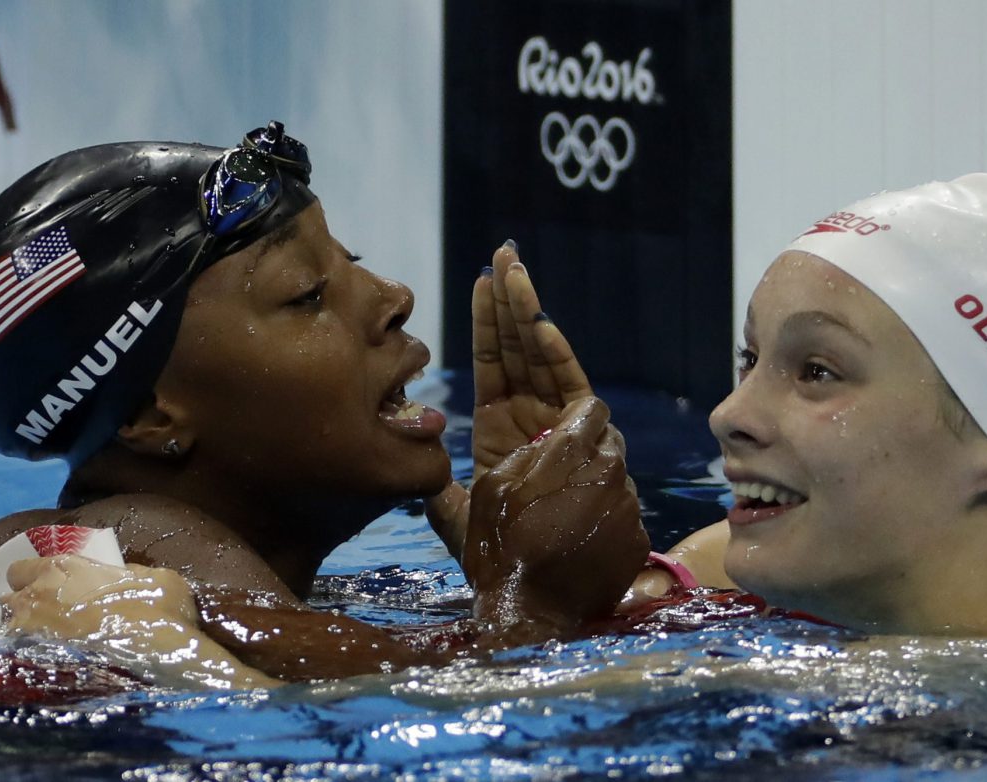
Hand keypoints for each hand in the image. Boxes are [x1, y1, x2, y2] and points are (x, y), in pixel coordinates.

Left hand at [3, 555, 278, 689]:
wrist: (155, 654)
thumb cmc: (159, 611)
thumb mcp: (158, 578)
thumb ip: (130, 573)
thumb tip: (124, 577)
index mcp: (64, 568)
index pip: (21, 569)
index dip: (30, 580)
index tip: (45, 591)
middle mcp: (36, 595)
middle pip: (4, 599)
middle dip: (16, 608)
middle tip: (39, 622)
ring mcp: (28, 632)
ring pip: (1, 631)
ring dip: (14, 637)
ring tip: (34, 651)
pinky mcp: (29, 665)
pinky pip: (9, 661)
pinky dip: (16, 664)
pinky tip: (32, 673)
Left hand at [427, 242, 594, 558]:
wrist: (535, 596)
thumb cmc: (499, 561)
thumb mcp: (455, 517)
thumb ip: (437, 490)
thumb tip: (406, 469)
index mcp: (503, 428)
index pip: (495, 362)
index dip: (488, 322)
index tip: (478, 281)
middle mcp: (535, 419)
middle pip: (521, 348)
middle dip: (512, 301)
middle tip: (502, 254)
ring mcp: (558, 427)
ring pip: (544, 359)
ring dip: (529, 314)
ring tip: (514, 271)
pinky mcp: (580, 441)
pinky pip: (569, 388)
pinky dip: (554, 357)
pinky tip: (536, 323)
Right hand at [463, 396, 646, 626]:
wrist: (530, 611)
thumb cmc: (501, 546)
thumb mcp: (492, 488)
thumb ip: (523, 454)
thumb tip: (543, 444)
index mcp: (570, 450)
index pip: (592, 408)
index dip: (577, 418)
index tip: (565, 433)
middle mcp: (609, 469)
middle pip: (610, 442)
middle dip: (590, 452)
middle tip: (564, 476)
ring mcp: (629, 505)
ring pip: (620, 480)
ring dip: (600, 487)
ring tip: (572, 515)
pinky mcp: (639, 538)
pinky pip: (626, 515)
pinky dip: (609, 521)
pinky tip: (585, 541)